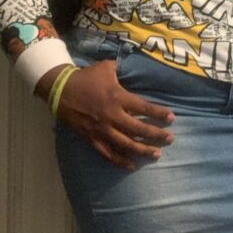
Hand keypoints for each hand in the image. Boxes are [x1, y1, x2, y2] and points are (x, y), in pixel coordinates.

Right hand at [38, 61, 174, 169]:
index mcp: (117, 97)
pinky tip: (132, 165)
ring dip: (142, 150)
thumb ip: (123, 70)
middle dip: (156, 135)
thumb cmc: (86, 77)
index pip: (143, 107)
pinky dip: (120, 160)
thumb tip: (136, 67)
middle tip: (170, 138)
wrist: (60, 89)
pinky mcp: (92, 138)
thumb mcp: (106, 67)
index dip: (158, 113)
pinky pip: (108, 153)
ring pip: (126, 144)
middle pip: (138, 129)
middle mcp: (111, 115)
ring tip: (157, 154)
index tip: (172, 118)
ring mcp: (101, 129)